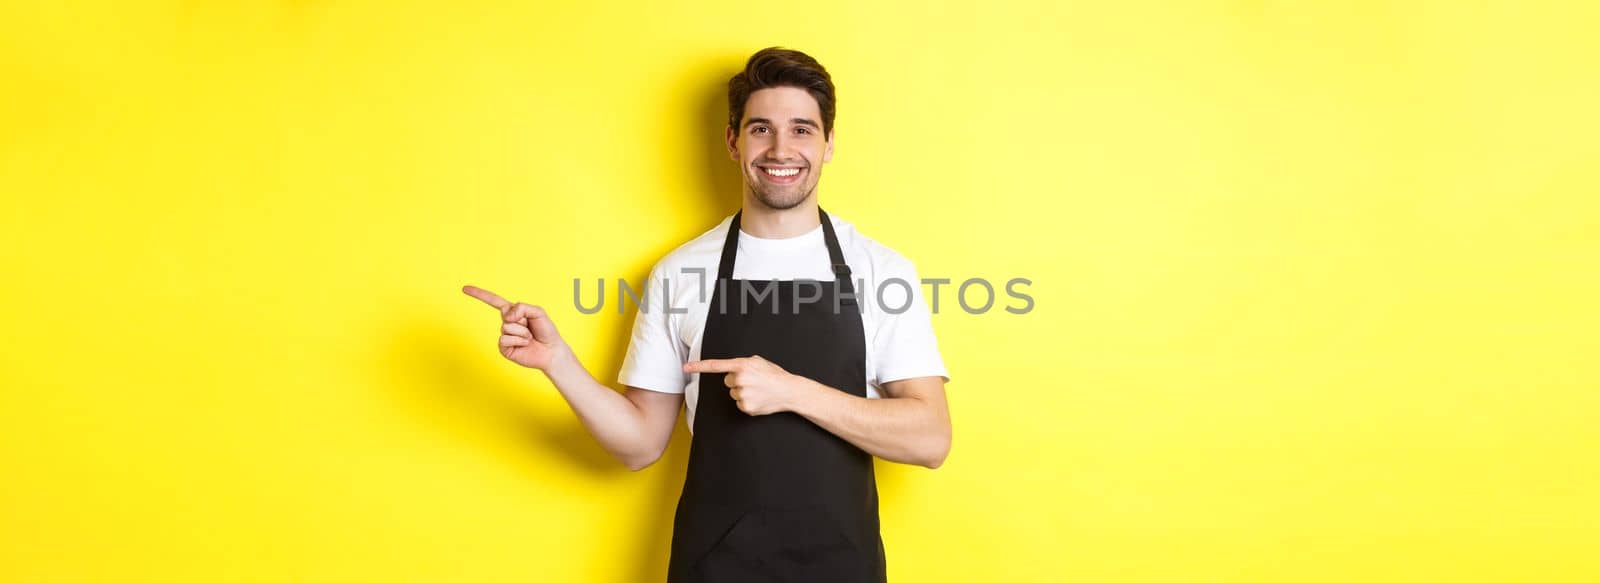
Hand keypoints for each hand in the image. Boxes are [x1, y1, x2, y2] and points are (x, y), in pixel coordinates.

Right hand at [462, 285, 566, 370]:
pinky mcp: (504, 348)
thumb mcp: (538, 312)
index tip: (464, 288)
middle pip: (506, 315)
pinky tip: (524, 345)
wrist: (551, 351)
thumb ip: (522, 307)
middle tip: (531, 328)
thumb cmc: (546, 330)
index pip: (494, 301)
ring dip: (522, 332)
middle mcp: (506, 323)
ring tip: (529, 337)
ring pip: (507, 327)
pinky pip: (505, 339)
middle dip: (522, 320)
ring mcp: (504, 336)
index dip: (479, 294)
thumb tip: (506, 315)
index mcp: (513, 312)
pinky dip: (518, 341)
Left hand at [683, 355, 809, 415]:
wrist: (790, 390)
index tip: (685, 367)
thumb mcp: (758, 362)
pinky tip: (759, 399)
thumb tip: (731, 370)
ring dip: (743, 392)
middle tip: (754, 382)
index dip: (699, 366)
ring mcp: (743, 394)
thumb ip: (742, 364)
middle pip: (727, 381)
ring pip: (733, 393)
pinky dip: (748, 402)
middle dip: (737, 382)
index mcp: (742, 365)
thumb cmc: (774, 375)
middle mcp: (740, 379)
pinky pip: (739, 404)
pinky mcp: (746, 407)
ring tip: (759, 390)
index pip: (716, 365)